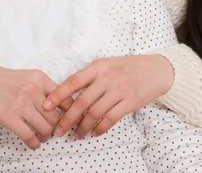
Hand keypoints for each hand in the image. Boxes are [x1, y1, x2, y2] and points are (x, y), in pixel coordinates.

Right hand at [0, 62, 72, 149]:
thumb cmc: (4, 80)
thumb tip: (61, 106)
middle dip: (57, 127)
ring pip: (46, 128)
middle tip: (54, 131)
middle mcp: (33, 90)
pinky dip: (34, 144)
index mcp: (40, 78)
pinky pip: (29, 136)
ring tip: (43, 136)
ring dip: (46, 136)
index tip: (69, 120)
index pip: (65, 99)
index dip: (70, 113)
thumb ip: (44, 88)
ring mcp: (21, 104)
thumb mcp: (28, 77)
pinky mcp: (9, 117)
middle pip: (56, 116)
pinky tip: (34, 143)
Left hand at [43, 55, 173, 138]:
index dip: (58, 95)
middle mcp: (107, 77)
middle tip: (58, 130)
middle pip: (82, 101)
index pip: (73, 81)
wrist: (156, 70)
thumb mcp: (106, 65)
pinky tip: (94, 133)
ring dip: (83, 127)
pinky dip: (100, 128)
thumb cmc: (127, 68)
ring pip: (95, 113)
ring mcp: (119, 90)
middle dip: (67, 118)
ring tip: (76, 135)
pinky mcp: (130, 102)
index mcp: (98, 67)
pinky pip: (111, 119)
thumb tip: (68, 94)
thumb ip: (90, 77)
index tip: (45, 106)